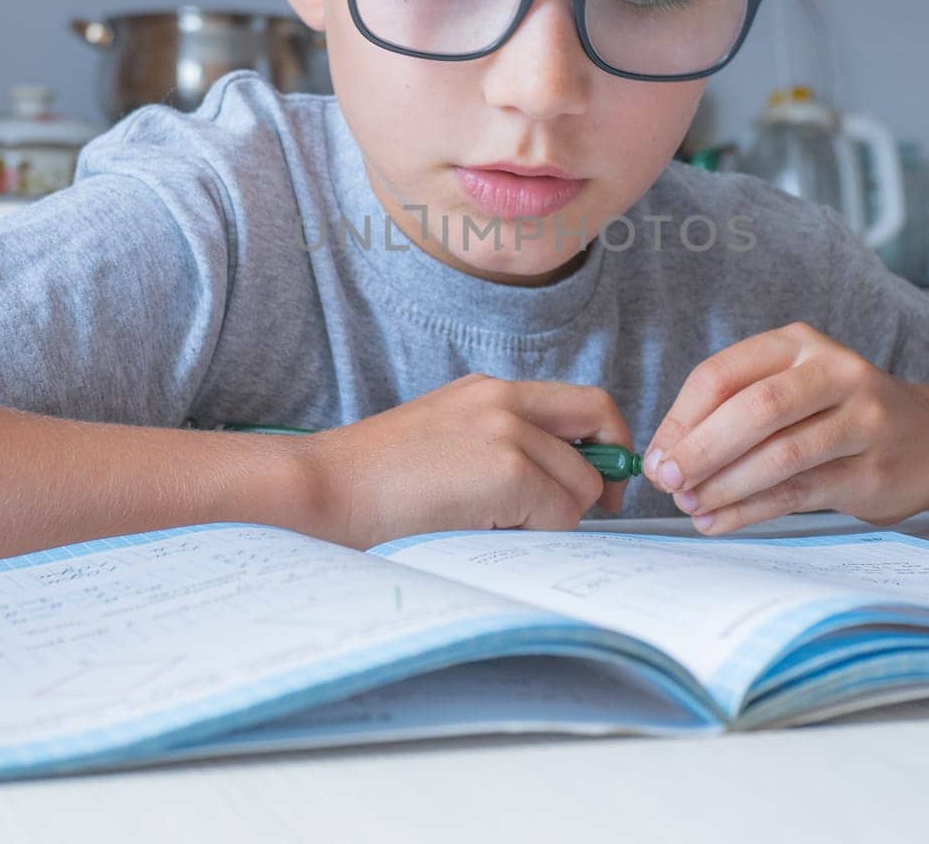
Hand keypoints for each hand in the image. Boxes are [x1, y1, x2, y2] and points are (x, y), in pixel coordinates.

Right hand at [303, 374, 632, 547]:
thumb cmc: (371, 486)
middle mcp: (503, 400)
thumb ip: (501, 448)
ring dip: (553, 521)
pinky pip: (558, 517)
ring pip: (580, 487)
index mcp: (489, 391)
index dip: (607, 444)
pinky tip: (484, 538)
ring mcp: (507, 433)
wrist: (321, 492)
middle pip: (598, 430)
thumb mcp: (444, 442)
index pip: (583, 403)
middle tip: (584, 515)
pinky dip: (535, 538)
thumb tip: (564, 488)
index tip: (602, 483)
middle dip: (600, 480)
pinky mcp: (507, 472)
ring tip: (492, 530)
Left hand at [642, 323, 928, 534]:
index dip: (681, 419)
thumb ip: (732, 411)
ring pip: (780, 454)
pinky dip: (750, 511)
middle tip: (667, 482)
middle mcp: (835, 372)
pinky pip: (800, 493)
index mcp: (797, 344)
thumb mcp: (790, 389)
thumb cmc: (837, 415)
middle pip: (755, 409)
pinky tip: (719, 522)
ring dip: (725, 486)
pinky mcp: (874, 470)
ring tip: (690, 506)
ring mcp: (862, 420)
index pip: (722, 374)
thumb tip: (665, 456)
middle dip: (701, 450)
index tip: (655, 457)